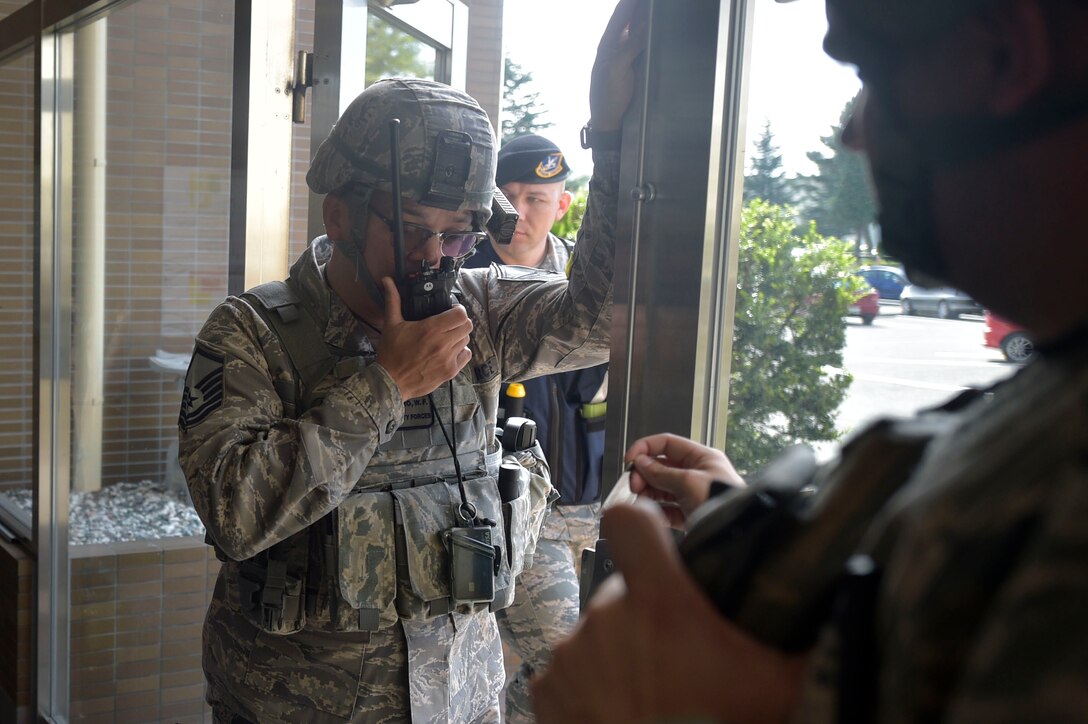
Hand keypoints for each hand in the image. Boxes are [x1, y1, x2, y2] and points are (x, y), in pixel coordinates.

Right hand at [375, 277, 472, 399]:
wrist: (390, 382)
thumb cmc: (390, 353)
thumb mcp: (391, 324)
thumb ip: (393, 300)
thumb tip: (387, 280)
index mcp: (430, 329)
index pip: (460, 314)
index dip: (458, 310)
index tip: (450, 310)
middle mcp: (442, 343)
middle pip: (467, 326)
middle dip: (460, 322)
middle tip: (449, 324)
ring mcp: (448, 359)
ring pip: (466, 340)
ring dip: (459, 337)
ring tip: (446, 338)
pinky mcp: (450, 371)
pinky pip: (466, 356)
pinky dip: (460, 352)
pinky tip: (448, 351)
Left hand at [532, 502, 807, 723]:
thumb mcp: (776, 678)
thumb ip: (791, 626)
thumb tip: (834, 587)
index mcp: (659, 603)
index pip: (626, 521)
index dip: (639, 527)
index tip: (655, 548)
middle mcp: (607, 617)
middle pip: (621, 590)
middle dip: (643, 616)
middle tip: (674, 660)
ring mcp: (573, 653)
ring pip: (597, 633)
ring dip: (617, 654)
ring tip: (648, 695)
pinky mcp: (548, 689)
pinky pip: (569, 671)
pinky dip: (588, 687)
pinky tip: (617, 711)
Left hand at [589, 0, 648, 130]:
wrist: (609, 121)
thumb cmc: (608, 97)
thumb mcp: (617, 71)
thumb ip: (629, 47)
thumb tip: (644, 25)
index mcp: (607, 45)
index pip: (620, 15)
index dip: (630, 2)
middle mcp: (615, 46)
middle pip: (628, 18)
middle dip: (638, 6)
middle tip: (652, 2)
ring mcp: (624, 55)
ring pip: (635, 29)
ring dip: (643, 16)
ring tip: (654, 8)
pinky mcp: (633, 64)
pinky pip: (640, 42)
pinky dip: (647, 32)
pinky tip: (655, 27)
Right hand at [625, 433, 743, 526]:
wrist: (735, 536)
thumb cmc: (723, 502)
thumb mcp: (689, 482)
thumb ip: (661, 472)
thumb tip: (641, 463)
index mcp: (702, 458)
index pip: (668, 444)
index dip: (646, 448)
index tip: (630, 459)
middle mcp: (698, 473)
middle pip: (662, 466)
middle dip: (645, 473)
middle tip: (634, 483)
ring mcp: (693, 494)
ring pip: (662, 487)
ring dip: (648, 491)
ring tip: (639, 497)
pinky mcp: (690, 514)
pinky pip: (667, 508)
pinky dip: (656, 510)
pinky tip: (649, 512)